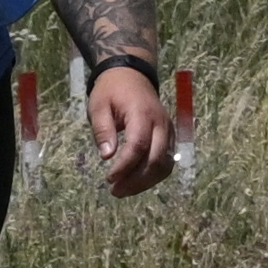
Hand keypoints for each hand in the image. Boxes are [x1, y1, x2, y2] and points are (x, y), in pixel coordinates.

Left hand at [82, 59, 180, 197]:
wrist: (132, 75)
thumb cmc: (112, 91)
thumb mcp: (98, 106)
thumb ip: (102, 130)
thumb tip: (107, 156)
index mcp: (142, 114)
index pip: (138, 145)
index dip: (125, 166)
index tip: (109, 179)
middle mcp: (161, 123)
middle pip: (156, 159)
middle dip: (136, 179)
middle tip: (115, 191)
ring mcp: (168, 130)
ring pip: (165, 163)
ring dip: (146, 181)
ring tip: (124, 190)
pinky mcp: (169, 136)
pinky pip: (167, 160)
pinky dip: (154, 174)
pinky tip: (136, 182)